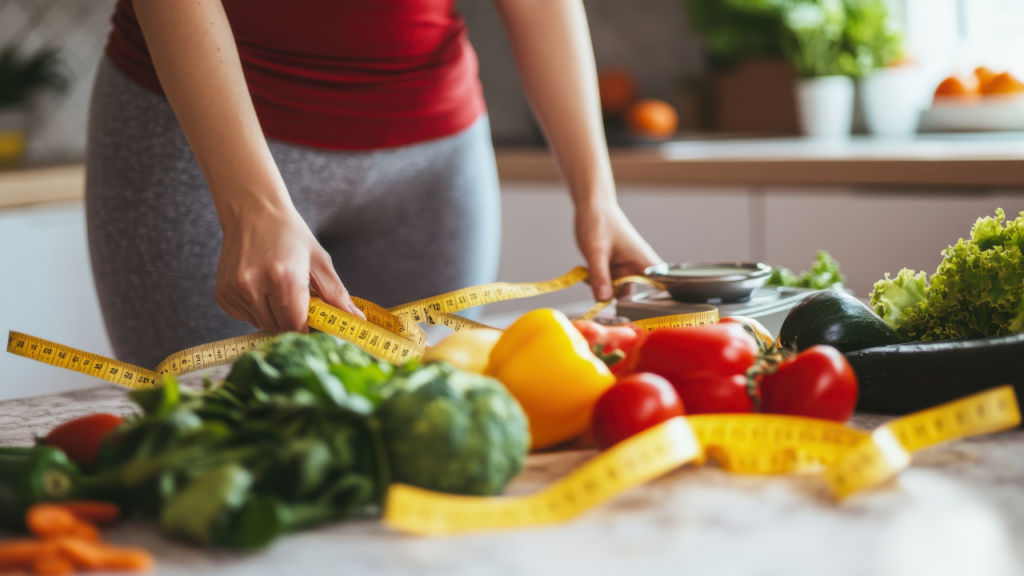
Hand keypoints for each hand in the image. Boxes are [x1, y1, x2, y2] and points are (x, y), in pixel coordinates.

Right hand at [214, 199, 363, 331]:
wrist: (252, 211)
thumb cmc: (289, 235)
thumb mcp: (319, 261)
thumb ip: (337, 295)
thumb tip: (358, 322)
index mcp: (283, 277)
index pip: (297, 326)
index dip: (309, 330)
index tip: (317, 325)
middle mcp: (254, 285)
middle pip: (280, 328)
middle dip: (293, 320)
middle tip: (299, 298)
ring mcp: (234, 291)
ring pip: (263, 325)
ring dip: (275, 316)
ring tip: (278, 288)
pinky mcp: (223, 295)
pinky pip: (246, 318)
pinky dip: (258, 310)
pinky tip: (261, 288)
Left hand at [575, 202, 661, 300]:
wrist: (591, 207)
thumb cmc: (599, 222)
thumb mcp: (596, 251)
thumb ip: (600, 276)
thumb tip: (603, 300)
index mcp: (643, 261)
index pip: (661, 286)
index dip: (658, 301)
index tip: (643, 313)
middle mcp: (637, 267)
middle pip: (633, 294)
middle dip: (616, 297)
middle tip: (601, 299)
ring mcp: (625, 268)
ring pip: (617, 290)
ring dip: (604, 288)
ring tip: (591, 274)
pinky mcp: (615, 268)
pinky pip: (608, 283)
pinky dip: (598, 282)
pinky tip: (589, 271)